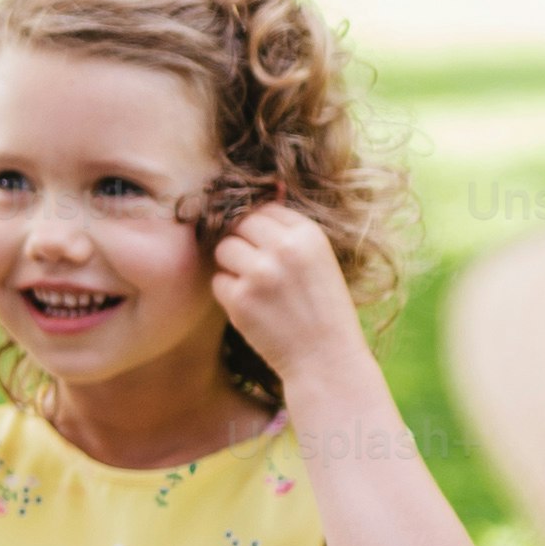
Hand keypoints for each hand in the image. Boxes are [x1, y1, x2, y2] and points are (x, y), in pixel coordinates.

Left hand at [206, 199, 359, 388]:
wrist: (327, 360)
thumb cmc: (322, 308)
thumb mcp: (318, 260)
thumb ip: (290, 229)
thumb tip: (270, 185)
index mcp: (308, 234)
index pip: (264, 208)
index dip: (259, 228)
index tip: (265, 247)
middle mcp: (284, 248)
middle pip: (239, 223)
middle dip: (242, 243)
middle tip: (257, 269)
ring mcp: (260, 273)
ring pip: (223, 249)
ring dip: (231, 266)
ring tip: (255, 287)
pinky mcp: (240, 299)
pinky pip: (218, 281)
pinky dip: (228, 293)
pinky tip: (252, 308)